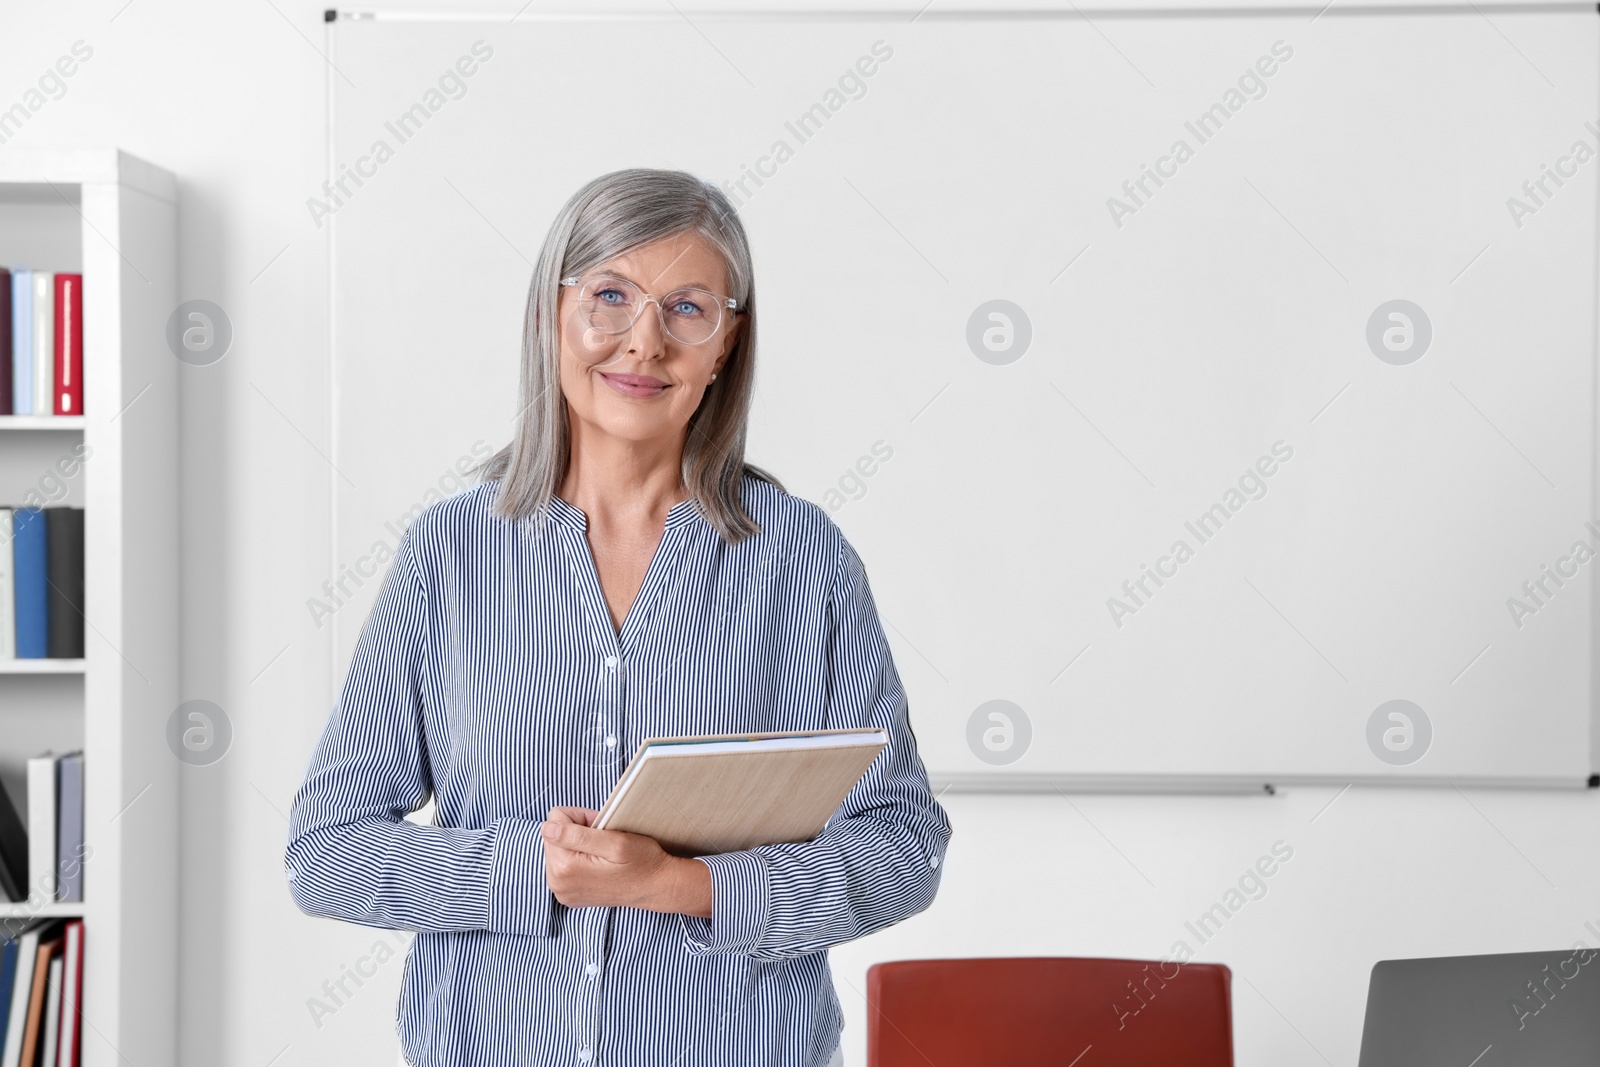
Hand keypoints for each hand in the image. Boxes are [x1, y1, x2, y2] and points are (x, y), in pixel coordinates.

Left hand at [541, 807, 711, 917]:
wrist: (654, 886)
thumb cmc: (641, 861)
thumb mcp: (614, 841)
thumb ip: (576, 834)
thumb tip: (547, 828)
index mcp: (564, 867)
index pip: (554, 821)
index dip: (581, 818)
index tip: (600, 828)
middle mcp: (556, 883)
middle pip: (553, 836)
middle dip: (577, 832)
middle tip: (604, 841)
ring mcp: (561, 891)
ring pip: (557, 849)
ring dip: (578, 845)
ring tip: (602, 853)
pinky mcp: (567, 894)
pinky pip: (562, 865)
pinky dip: (578, 859)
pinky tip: (597, 865)